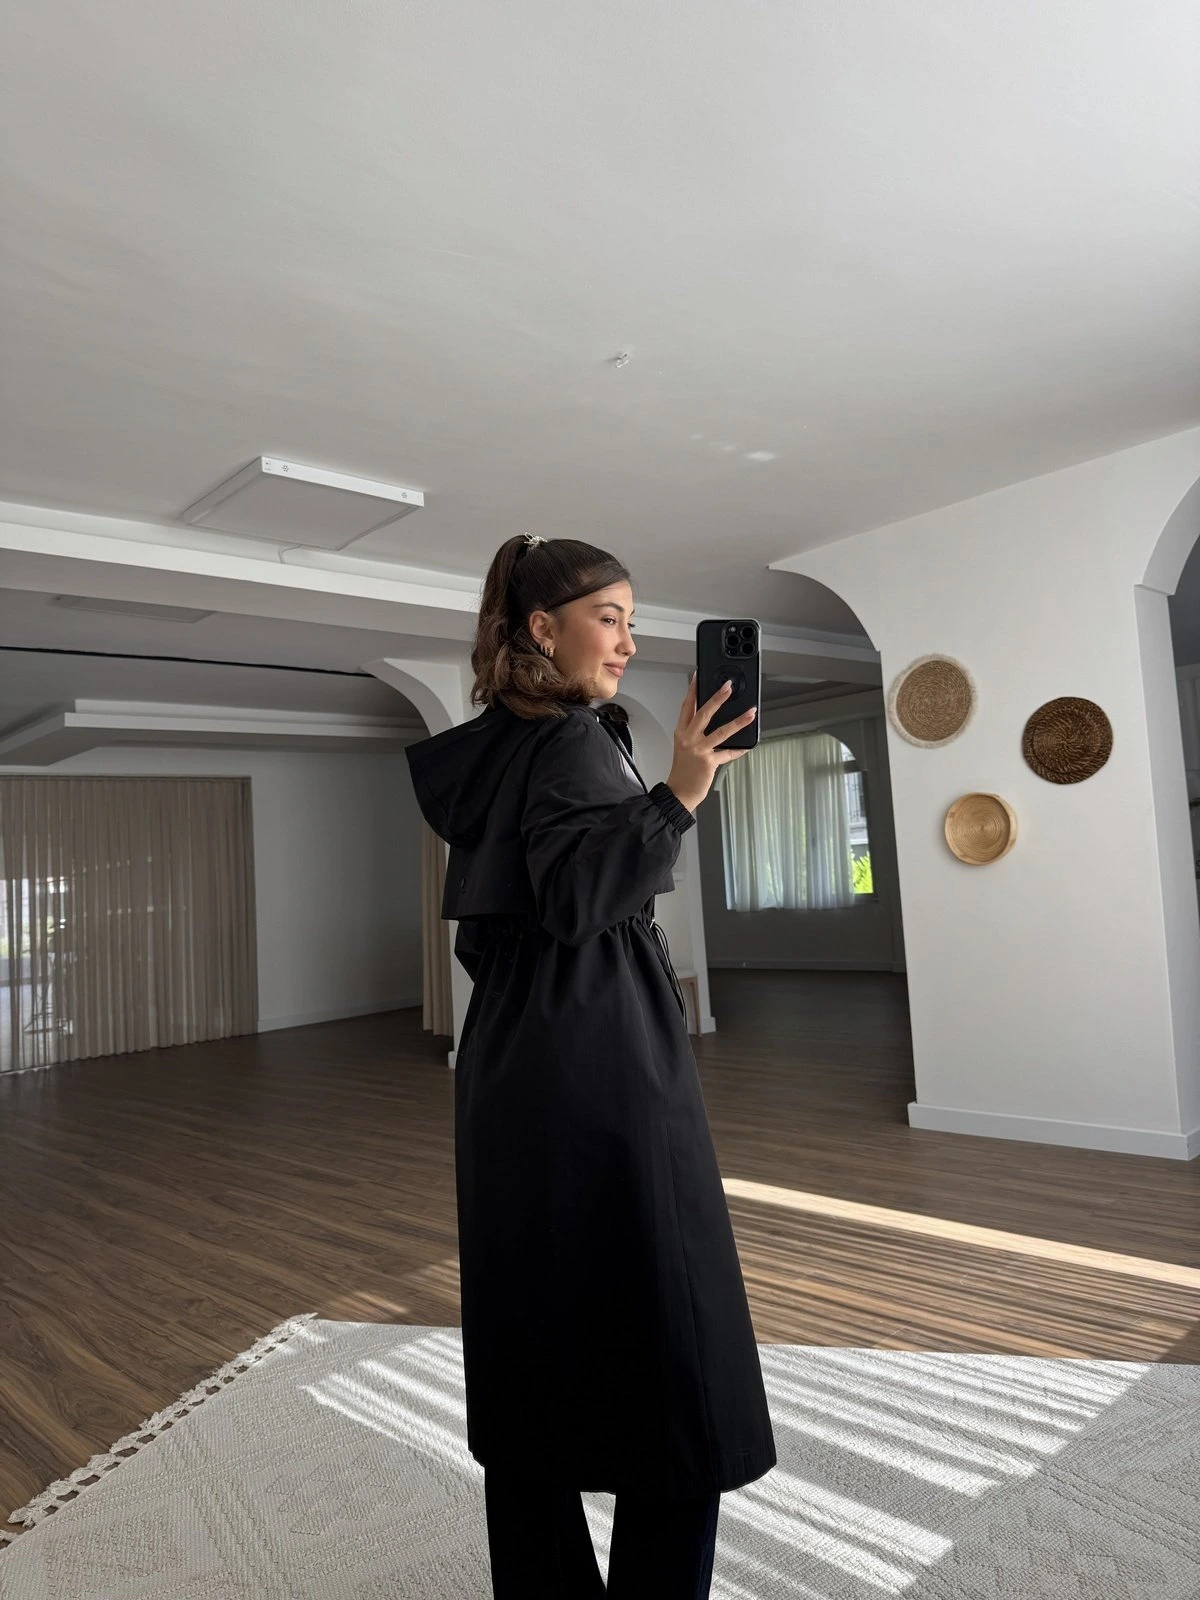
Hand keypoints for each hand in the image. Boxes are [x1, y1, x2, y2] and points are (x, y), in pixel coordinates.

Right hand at [666, 671, 755, 814]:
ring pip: (721, 731)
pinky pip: (727, 753)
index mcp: (682, 732)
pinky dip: (738, 750)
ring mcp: (699, 750)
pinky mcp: (708, 762)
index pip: (687, 706)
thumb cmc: (683, 770)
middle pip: (703, 713)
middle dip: (717, 698)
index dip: (692, 690)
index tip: (697, 675)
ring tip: (751, 713)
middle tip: (728, 686)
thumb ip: (695, 731)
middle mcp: (689, 739)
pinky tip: (747, 747)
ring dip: (738, 721)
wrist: (679, 792)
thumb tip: (712, 717)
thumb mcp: (684, 746)